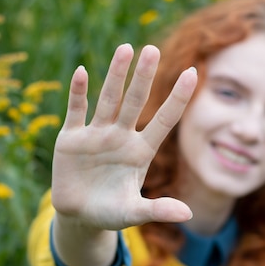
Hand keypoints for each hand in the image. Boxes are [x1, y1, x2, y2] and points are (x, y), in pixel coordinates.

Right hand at [52, 43, 196, 230]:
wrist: (79, 216)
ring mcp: (96, 135)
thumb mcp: (134, 214)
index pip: (163, 121)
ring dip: (115, 75)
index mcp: (140, 152)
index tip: (192, 72)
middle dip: (143, 77)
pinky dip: (77, 93)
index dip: (178, 99)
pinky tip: (81, 72)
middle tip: (153, 50)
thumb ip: (158, 210)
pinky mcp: (71, 139)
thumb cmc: (111, 213)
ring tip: (126, 49)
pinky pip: (76, 112)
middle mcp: (121, 137)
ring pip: (108, 100)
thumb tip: (188, 214)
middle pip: (135, 102)